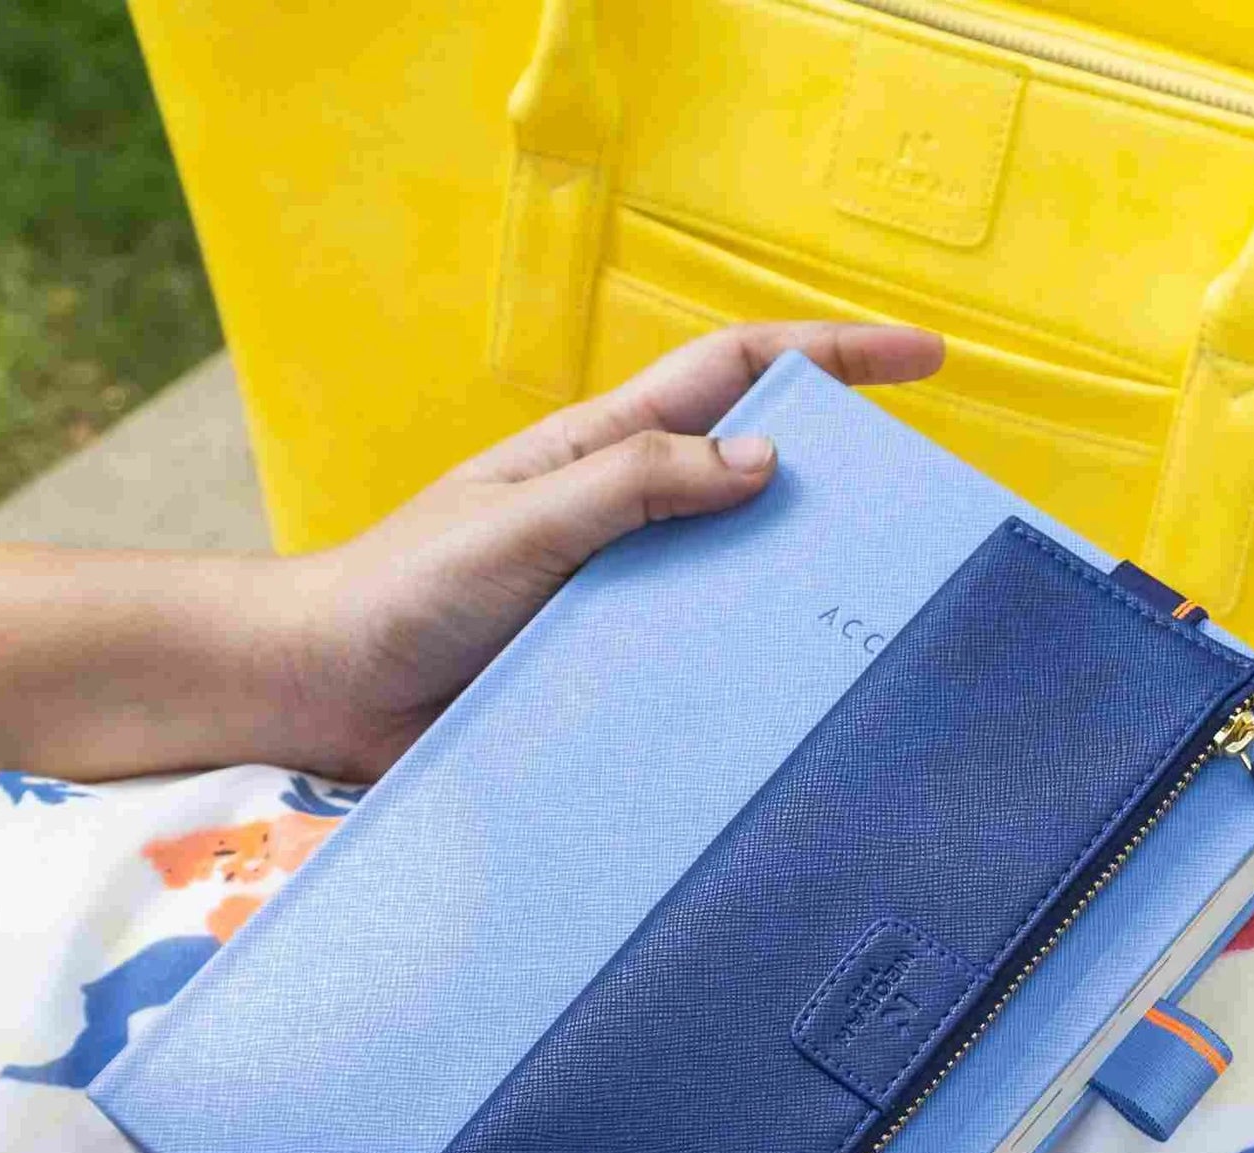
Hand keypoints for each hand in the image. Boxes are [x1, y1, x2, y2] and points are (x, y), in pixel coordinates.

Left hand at [275, 321, 943, 777]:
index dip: (833, 355)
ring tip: (876, 613)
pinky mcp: (609, 666)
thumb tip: (766, 458)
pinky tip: (789, 696)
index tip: (925, 362)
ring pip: (737, 569)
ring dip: (802, 578)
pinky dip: (749, 662)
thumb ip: (632, 485)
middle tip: (921, 510)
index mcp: (604, 453)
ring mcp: (621, 592)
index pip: (737, 373)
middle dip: (843, 468)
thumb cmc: (405, 590)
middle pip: (756, 469)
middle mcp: (625, 517)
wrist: (328, 690)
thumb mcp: (523, 522)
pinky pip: (699, 654)